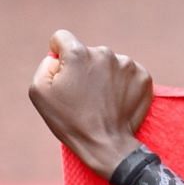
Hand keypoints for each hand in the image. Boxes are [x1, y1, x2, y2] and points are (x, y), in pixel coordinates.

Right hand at [27, 29, 153, 179]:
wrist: (107, 146)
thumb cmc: (70, 121)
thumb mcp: (40, 90)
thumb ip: (46, 63)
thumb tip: (58, 56)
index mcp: (78, 53)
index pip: (62, 38)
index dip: (59, 54)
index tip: (64, 72)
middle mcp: (105, 54)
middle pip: (88, 52)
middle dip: (85, 67)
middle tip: (86, 94)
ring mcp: (127, 65)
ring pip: (109, 63)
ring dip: (105, 75)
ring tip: (103, 99)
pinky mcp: (143, 78)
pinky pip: (128, 73)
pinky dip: (123, 83)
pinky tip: (117, 100)